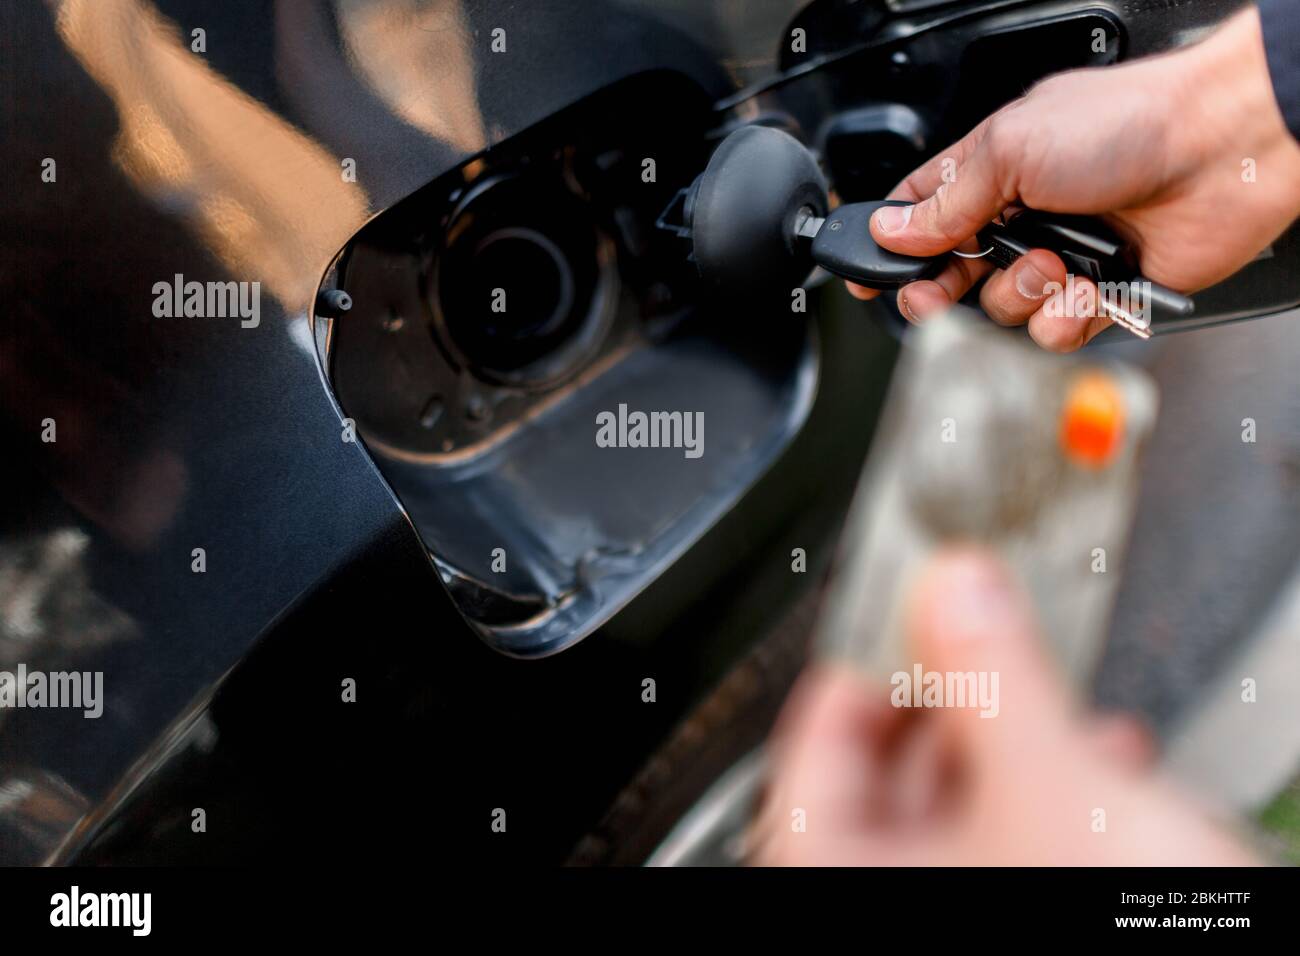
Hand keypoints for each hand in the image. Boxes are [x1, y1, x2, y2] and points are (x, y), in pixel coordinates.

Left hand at [751, 549, 1256, 865]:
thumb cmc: (1114, 930)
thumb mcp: (1049, 786)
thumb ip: (990, 673)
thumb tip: (949, 584)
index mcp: (836, 874)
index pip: (813, 746)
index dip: (864, 666)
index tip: (910, 615)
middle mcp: (881, 899)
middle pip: (888, 777)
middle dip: (955, 701)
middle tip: (989, 646)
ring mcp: (947, 913)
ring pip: (959, 817)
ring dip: (1014, 747)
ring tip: (1064, 706)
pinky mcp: (1020, 913)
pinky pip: (1012, 851)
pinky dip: (1052, 803)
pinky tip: (1108, 772)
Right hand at [849, 7, 1299, 350]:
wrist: (1222, 151)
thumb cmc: (1128, 125)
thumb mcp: (1010, 150)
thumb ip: (944, 202)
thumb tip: (891, 230)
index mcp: (992, 173)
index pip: (921, 214)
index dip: (889, 246)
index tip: (866, 272)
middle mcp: (1021, 218)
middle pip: (949, 276)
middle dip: (938, 291)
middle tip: (937, 291)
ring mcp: (1059, 260)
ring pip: (1000, 310)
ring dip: (1021, 292)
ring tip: (1054, 260)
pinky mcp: (1098, 297)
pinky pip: (1053, 335)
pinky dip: (1067, 317)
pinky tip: (1088, 286)